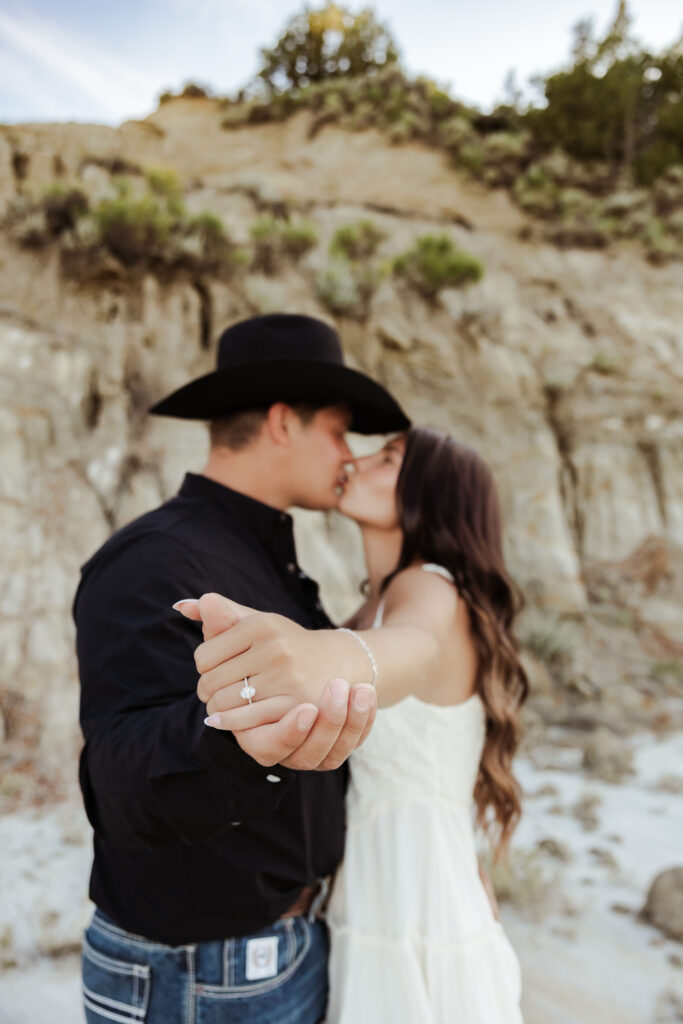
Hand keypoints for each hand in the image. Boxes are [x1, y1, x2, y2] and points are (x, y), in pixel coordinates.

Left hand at [183, 593, 334, 715]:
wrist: (335, 663)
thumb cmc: (283, 642)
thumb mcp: (256, 621)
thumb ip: (221, 613)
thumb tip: (182, 606)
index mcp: (260, 624)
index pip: (203, 657)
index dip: (204, 667)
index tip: (217, 668)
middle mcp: (275, 647)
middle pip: (210, 682)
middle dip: (208, 690)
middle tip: (218, 690)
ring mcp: (287, 678)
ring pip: (224, 704)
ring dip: (217, 709)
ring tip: (224, 704)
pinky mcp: (295, 705)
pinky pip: (244, 721)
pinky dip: (230, 723)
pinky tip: (231, 718)